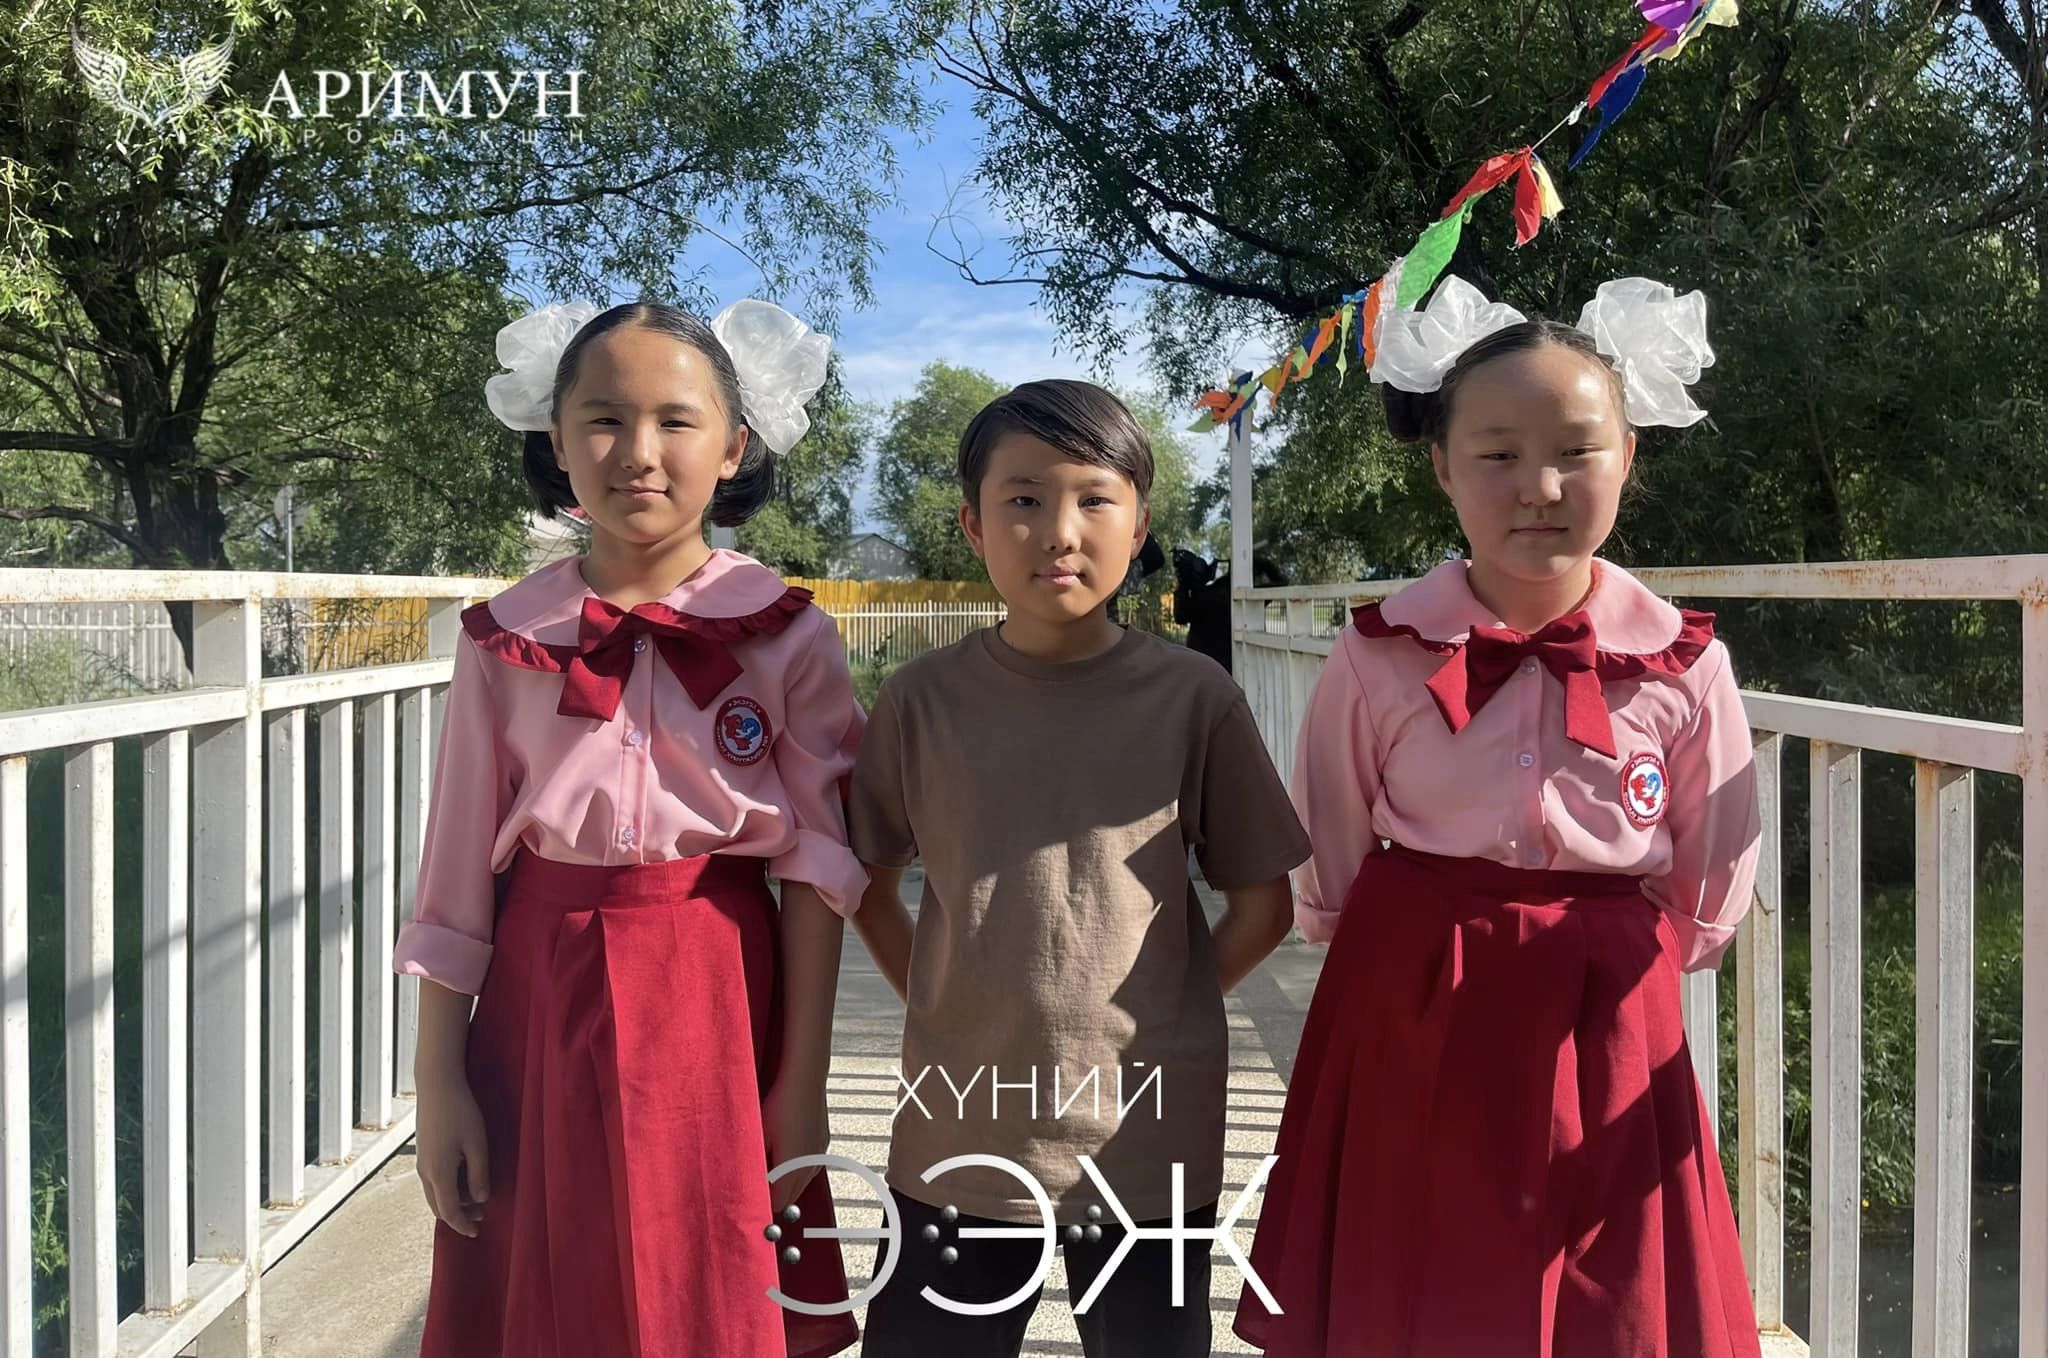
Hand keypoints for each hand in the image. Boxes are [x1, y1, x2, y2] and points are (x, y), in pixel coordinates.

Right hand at [416, 1067, 489, 1237]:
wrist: (436, 1086)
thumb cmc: (461, 1112)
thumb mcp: (477, 1144)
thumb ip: (479, 1174)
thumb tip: (480, 1200)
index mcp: (439, 1173)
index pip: (449, 1211)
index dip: (463, 1224)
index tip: (476, 1232)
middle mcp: (425, 1171)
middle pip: (439, 1206)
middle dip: (458, 1216)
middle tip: (481, 1216)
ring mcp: (420, 1162)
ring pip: (434, 1194)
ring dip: (453, 1201)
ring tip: (476, 1197)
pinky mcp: (422, 1153)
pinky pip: (432, 1181)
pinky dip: (447, 1189)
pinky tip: (463, 1180)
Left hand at [761, 1074, 829, 1216]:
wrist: (806, 1081)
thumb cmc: (779, 1107)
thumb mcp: (759, 1136)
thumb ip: (754, 1165)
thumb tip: (746, 1184)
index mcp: (791, 1170)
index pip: (777, 1204)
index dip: (763, 1204)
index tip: (750, 1197)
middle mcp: (808, 1168)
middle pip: (791, 1197)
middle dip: (774, 1195)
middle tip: (756, 1182)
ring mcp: (818, 1156)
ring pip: (801, 1183)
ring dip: (786, 1181)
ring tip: (769, 1165)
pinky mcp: (823, 1144)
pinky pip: (808, 1167)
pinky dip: (797, 1167)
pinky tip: (786, 1151)